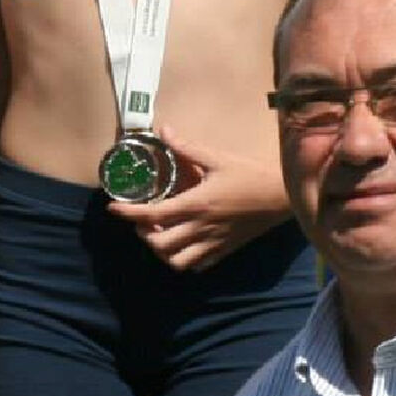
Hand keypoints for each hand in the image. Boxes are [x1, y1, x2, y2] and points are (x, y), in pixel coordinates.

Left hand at [108, 124, 292, 270]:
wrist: (282, 197)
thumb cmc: (250, 174)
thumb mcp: (217, 157)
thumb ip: (187, 148)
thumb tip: (164, 130)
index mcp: (196, 204)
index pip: (152, 214)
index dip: (128, 213)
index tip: (113, 208)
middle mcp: (201, 228)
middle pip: (159, 244)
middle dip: (143, 233)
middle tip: (143, 219)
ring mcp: (213, 243)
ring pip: (176, 261)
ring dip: (161, 250)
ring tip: (161, 233)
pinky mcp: (224, 250)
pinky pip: (198, 265)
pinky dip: (184, 259)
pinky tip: (183, 243)